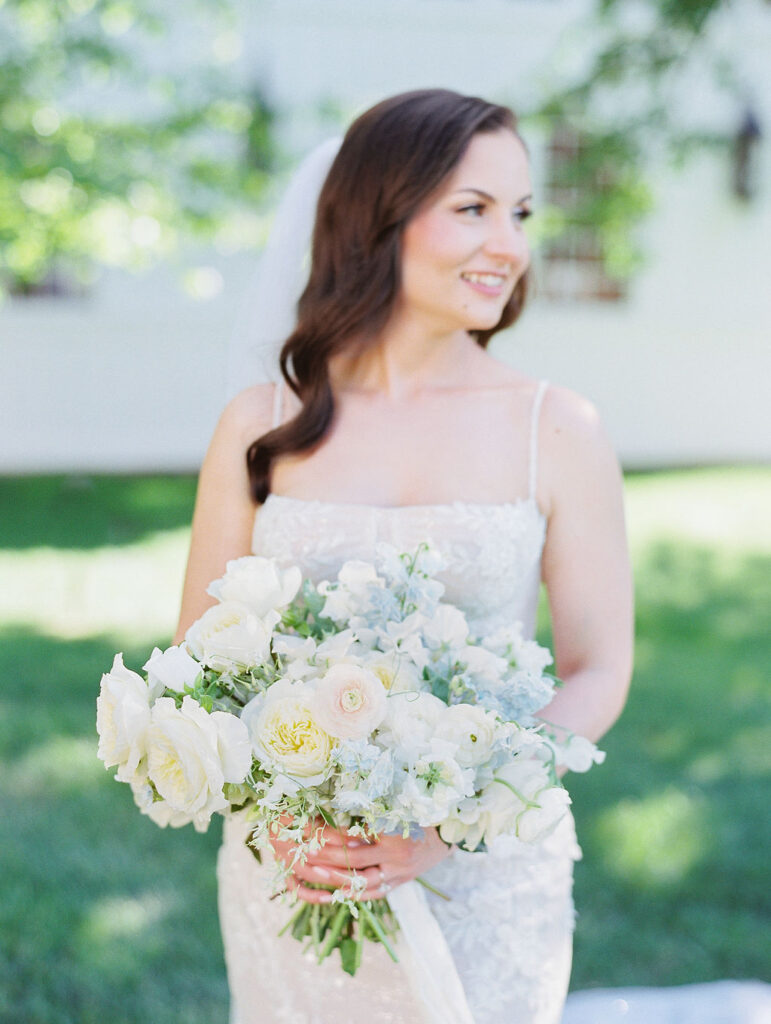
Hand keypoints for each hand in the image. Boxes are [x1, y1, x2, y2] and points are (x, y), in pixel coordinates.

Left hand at [270, 820, 450, 904]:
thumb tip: (338, 801)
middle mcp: (396, 856)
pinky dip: (353, 894)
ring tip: (312, 872)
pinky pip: (373, 893)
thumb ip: (372, 806)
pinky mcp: (399, 883)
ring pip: (362, 882)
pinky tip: (334, 893)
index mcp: (395, 832)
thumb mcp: (399, 804)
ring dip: (335, 878)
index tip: (312, 827)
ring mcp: (398, 874)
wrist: (450, 831)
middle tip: (304, 851)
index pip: (357, 835)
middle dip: (327, 856)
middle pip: (354, 860)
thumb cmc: (422, 811)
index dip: (333, 833)